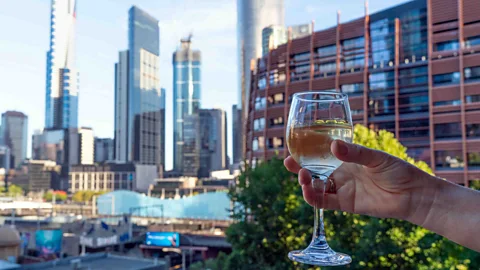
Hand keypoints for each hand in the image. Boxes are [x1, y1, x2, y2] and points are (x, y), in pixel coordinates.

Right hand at [284, 140, 434, 221]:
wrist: (413, 194)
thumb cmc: (398, 171)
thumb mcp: (376, 158)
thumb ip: (354, 153)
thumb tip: (333, 146)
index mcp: (346, 159)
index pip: (320, 155)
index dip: (305, 153)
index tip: (293, 147)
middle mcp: (341, 174)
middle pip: (313, 171)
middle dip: (299, 167)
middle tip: (289, 162)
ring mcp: (342, 189)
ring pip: (316, 187)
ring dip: (305, 182)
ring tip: (302, 176)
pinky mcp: (346, 204)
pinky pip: (324, 202)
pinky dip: (313, 197)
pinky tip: (308, 191)